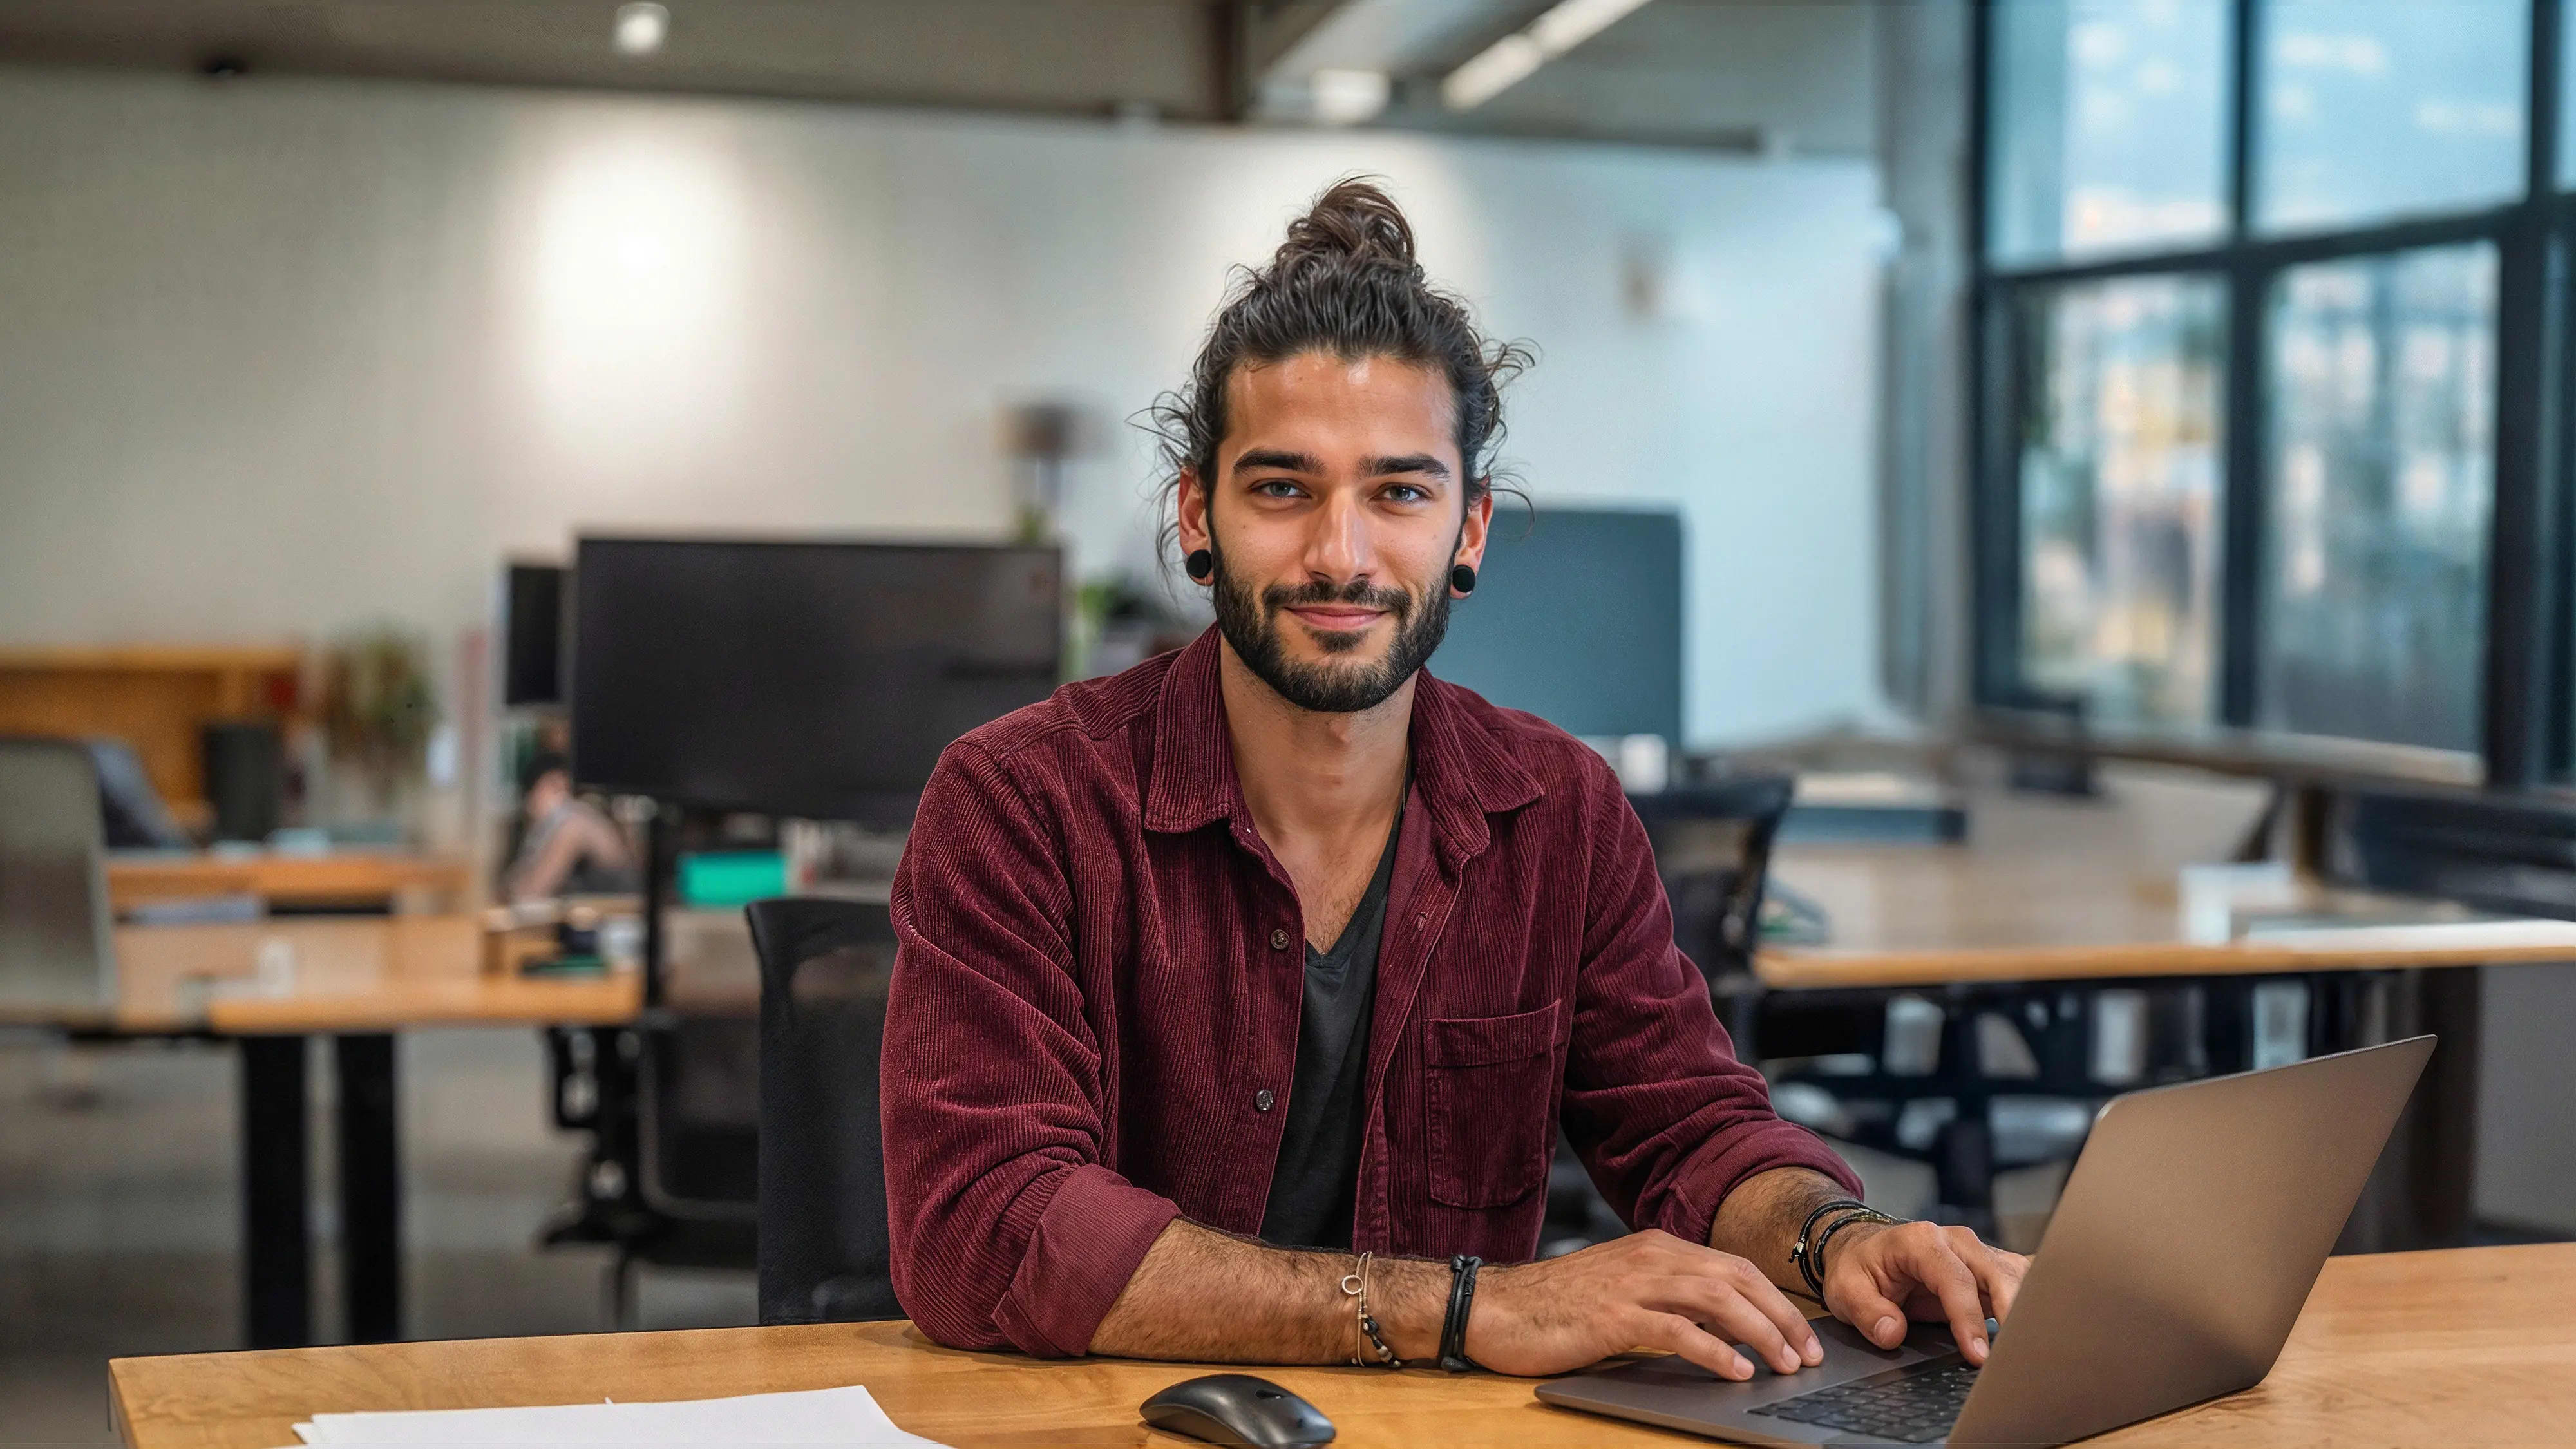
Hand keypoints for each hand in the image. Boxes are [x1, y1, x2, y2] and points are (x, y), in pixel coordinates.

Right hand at [1463, 1229, 1825, 1380]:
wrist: (1497, 1307)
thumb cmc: (1557, 1305)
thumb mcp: (1623, 1289)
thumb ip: (1669, 1297)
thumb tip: (1723, 1326)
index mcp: (1657, 1247)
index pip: (1735, 1267)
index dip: (1776, 1300)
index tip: (1803, 1334)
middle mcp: (1651, 1257)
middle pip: (1738, 1279)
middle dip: (1782, 1316)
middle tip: (1809, 1353)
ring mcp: (1633, 1284)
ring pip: (1718, 1300)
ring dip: (1761, 1333)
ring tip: (1786, 1364)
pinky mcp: (1614, 1316)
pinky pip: (1678, 1330)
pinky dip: (1715, 1351)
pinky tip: (1736, 1371)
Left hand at [1820, 1220, 2027, 1364]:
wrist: (1862, 1249)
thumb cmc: (1858, 1268)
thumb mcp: (1844, 1290)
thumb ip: (1867, 1312)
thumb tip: (1893, 1333)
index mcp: (1921, 1241)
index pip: (1955, 1280)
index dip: (1969, 1319)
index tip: (1978, 1355)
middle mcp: (1956, 1241)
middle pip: (1998, 1273)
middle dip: (2013, 1313)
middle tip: (2017, 1355)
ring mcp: (1976, 1252)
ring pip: (2016, 1275)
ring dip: (2028, 1307)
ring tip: (2035, 1345)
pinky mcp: (1989, 1267)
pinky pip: (2021, 1277)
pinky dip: (2036, 1297)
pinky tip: (2047, 1321)